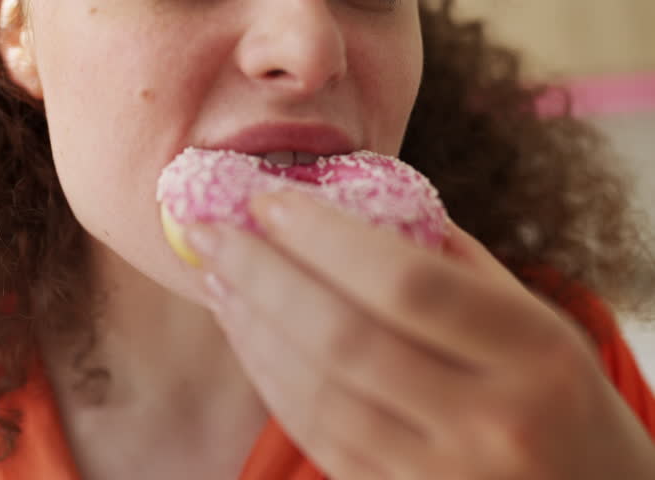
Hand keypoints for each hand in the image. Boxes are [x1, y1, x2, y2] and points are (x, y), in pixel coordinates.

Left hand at [183, 190, 654, 479]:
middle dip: (262, 275)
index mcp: (533, 353)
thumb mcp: (530, 318)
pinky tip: (245, 333)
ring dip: (252, 327)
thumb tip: (347, 203)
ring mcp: (441, 475)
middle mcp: (489, 421)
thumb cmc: (557, 394)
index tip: (267, 199)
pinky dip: (269, 378)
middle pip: (344, 338)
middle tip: (209, 232)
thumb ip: (447, 262)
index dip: (323, 237)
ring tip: (217, 277)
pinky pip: (315, 436)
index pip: (406, 282)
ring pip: (316, 393)